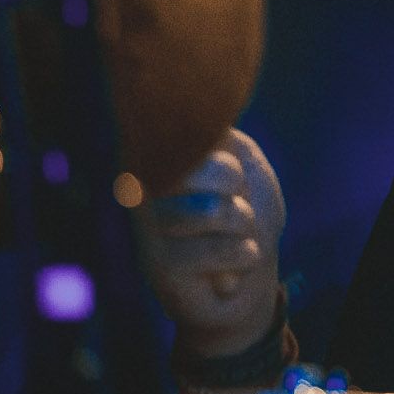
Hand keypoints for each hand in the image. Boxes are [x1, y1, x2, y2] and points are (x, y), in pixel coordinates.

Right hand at [137, 127, 286, 357]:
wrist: (252, 273)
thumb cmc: (247, 211)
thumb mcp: (242, 159)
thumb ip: (217, 134)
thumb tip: (198, 121)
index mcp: (161, 154)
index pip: (196, 136)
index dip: (229, 166)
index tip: (232, 184)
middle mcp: (142, 187)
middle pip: (214, 170)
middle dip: (241, 194)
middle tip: (232, 212)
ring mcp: (146, 227)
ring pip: (215, 210)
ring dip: (243, 226)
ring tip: (231, 237)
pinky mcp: (159, 266)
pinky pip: (221, 249)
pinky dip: (243, 256)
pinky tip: (229, 269)